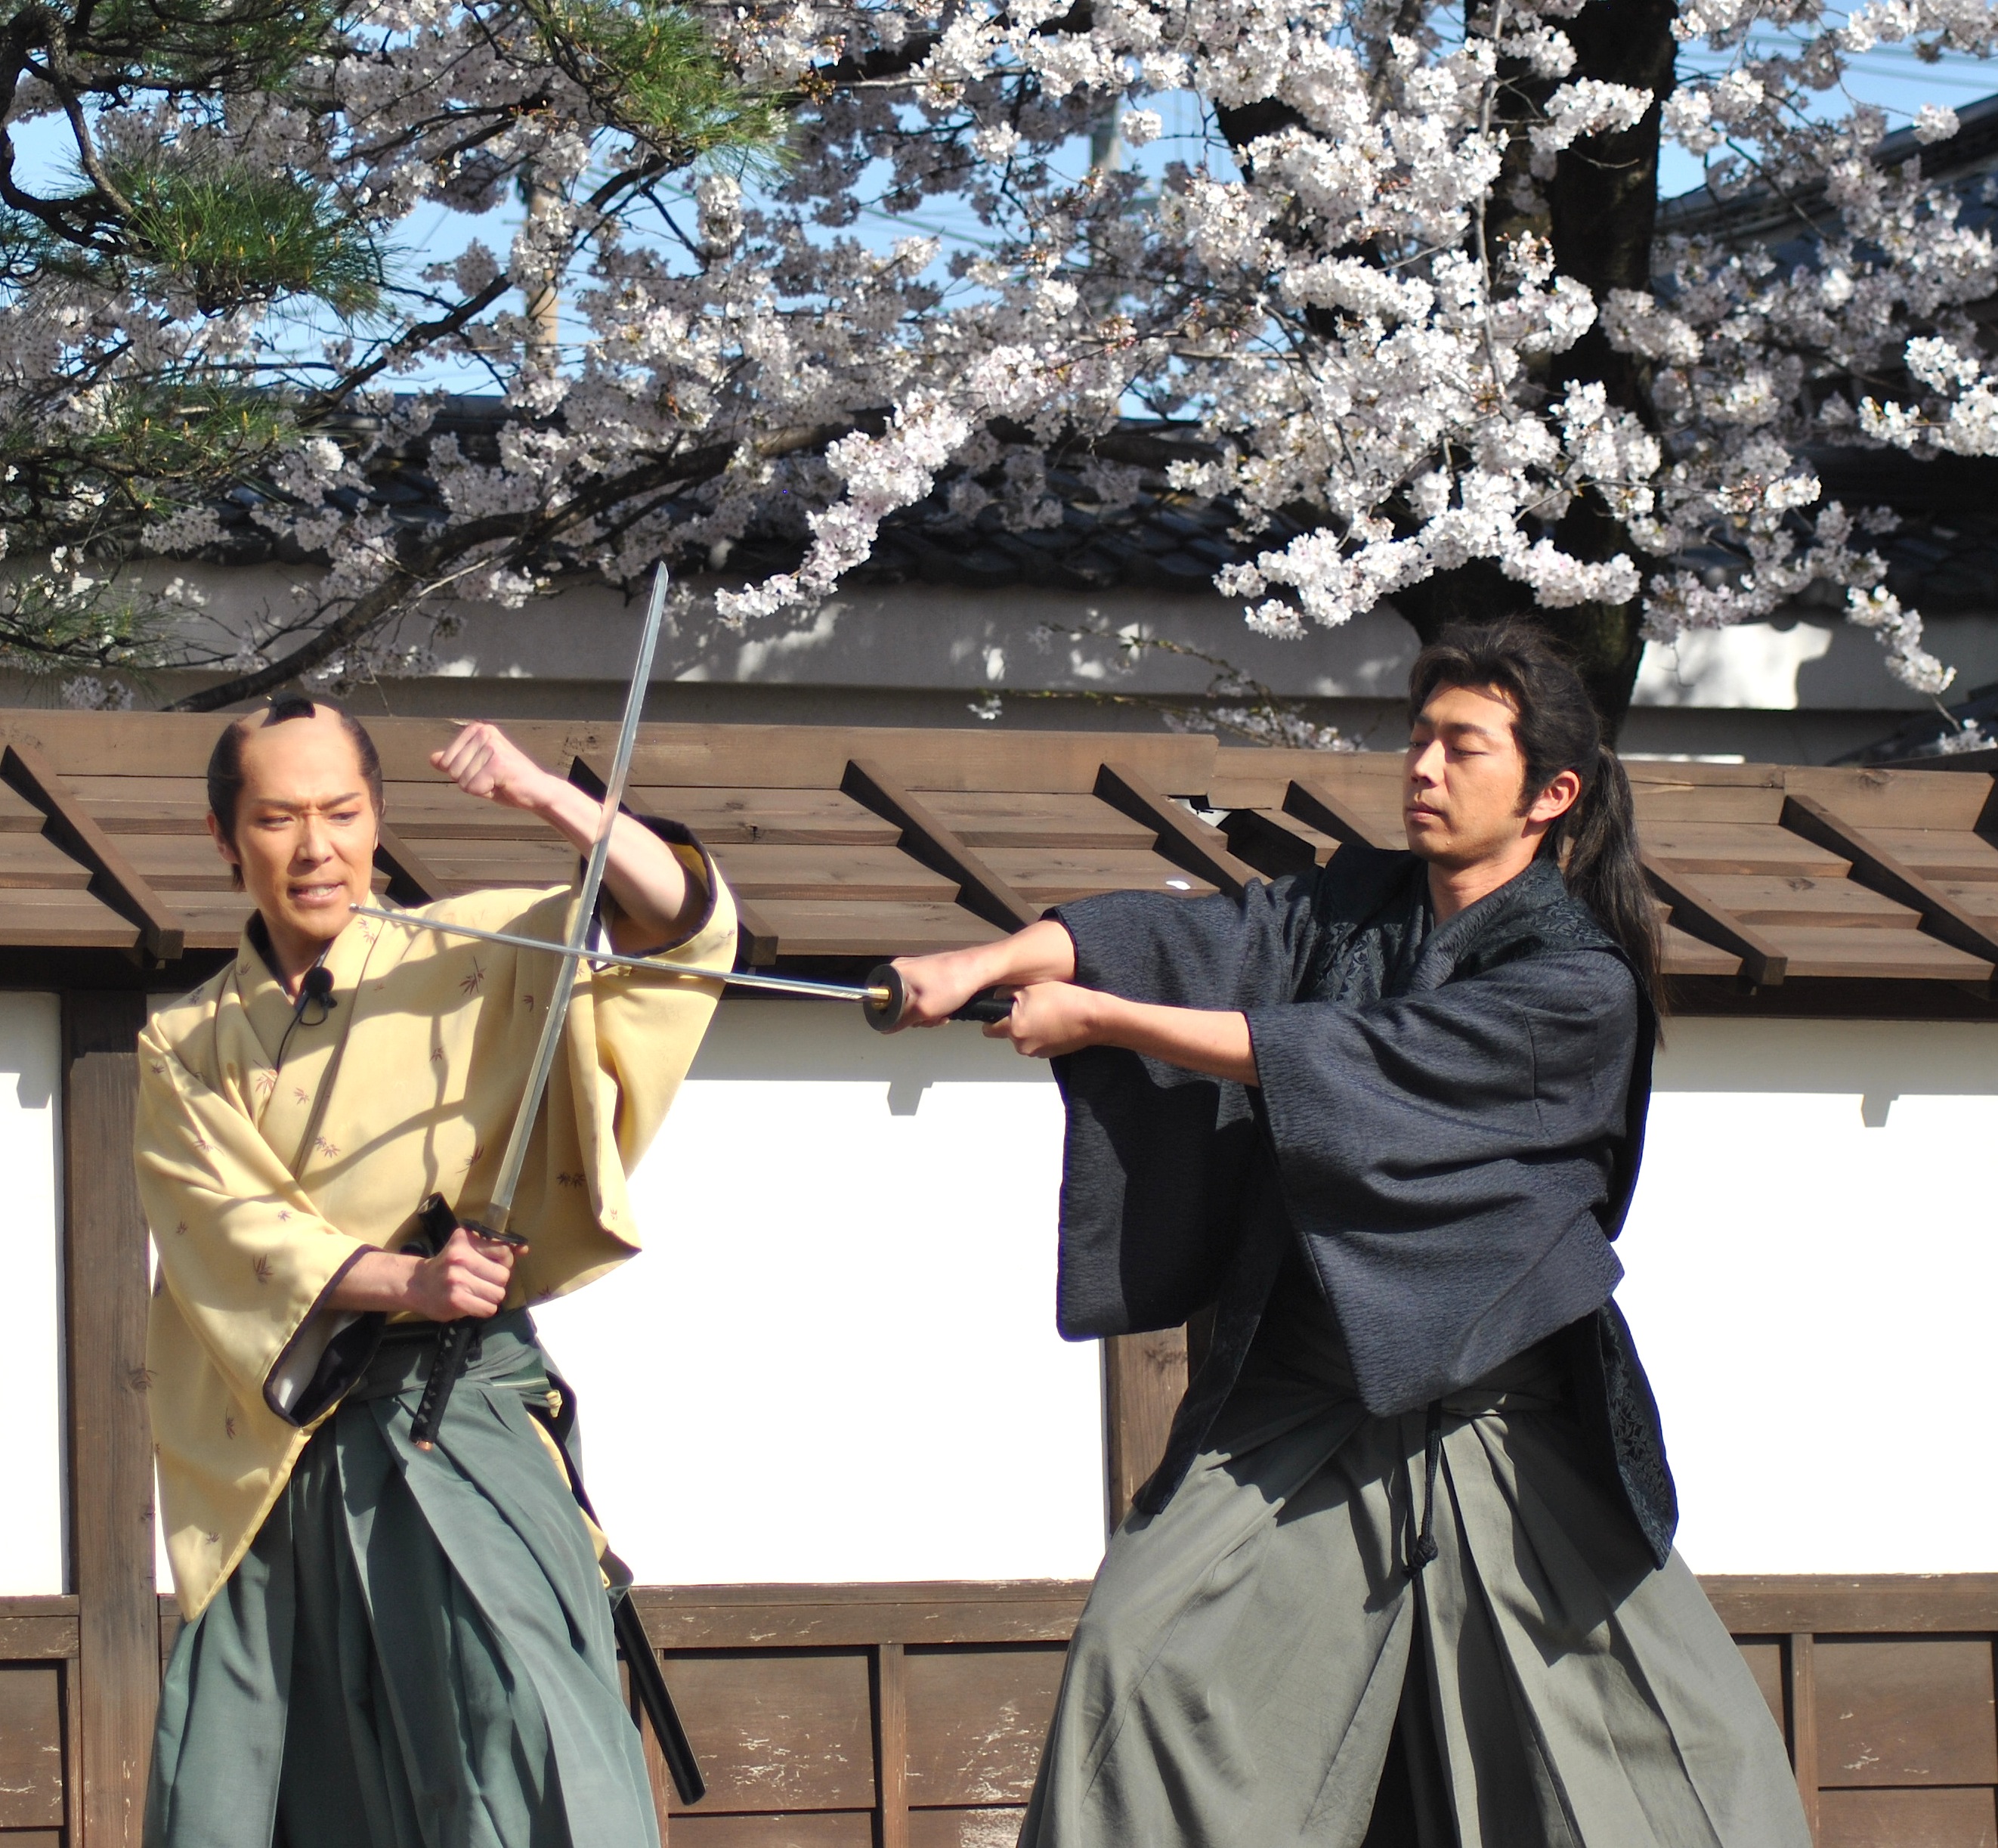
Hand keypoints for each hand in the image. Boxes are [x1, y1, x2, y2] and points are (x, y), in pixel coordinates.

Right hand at [403, 1226, 521, 1320]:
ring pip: (498, 1294)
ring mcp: (457, 1279)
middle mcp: (461, 1257)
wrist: (417, 1285)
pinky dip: (485, 1309)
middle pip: (504, 1275)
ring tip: (478, 1293)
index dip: (505, 1262)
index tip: (495, 1266)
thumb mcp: (469, 1248)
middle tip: (485, 1282)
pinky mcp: (456, 1300)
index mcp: (466, 1241)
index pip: (504, 1251)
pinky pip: (488, 1308)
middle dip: (498, 1282)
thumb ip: (497, 1248)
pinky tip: (473, 1303)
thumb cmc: (449, 1265)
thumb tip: (525, 1249)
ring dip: (492, 1297)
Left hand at [432, 722, 559, 812]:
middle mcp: (484, 732)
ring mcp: (491, 746)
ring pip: (462, 780)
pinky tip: (504, 785)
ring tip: (500, 781)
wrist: (539, 792)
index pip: (445, 761)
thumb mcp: (477, 769)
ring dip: (480, 788)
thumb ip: (455, 762)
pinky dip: (486, 793)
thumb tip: (433, 759)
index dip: (463, 775)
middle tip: (494, 779)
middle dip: (470, 782)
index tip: (486, 772)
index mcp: (478, 730)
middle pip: (451, 770)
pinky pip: (473, 788)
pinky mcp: (498, 762)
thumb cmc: (508, 781)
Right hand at [887, 949, 1002, 1028]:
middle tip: (930, 1016)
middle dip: (915, 1016)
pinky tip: (946, 1009)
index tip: (909, 1020)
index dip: (893, 1015)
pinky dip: (934, 1006)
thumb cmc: (954, 981)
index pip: (880, 1000)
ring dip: (927, 1013)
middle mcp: (903, 969)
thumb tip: (886, 1027)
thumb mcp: (923, 1009)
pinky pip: (924, 996)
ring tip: (942, 1013)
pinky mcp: (929, 974)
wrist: (980, 969)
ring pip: (913, 1002)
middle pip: (897, 1003)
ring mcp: (916, 971)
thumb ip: (901, 1021)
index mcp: (895, 972)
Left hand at [984, 981, 1108, 1057]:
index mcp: (1014, 1028)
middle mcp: (1021, 1045)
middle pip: (1007, 1033)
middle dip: (1014, 1021)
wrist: (1092, 1018)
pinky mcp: (1049, 1054)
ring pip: (1022, 1038)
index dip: (993, 1018)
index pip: (988, 1029)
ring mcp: (1036, 1052)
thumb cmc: (1064, 1000)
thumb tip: (996, 999)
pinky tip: (1053, 1022)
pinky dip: (1041, 1034)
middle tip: (1031, 1006)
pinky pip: (1037, 1043)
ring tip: (1045, 1012)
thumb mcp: (1029, 988)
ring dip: (1029, 1028)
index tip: (1000, 1010)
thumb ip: (1006, 994)